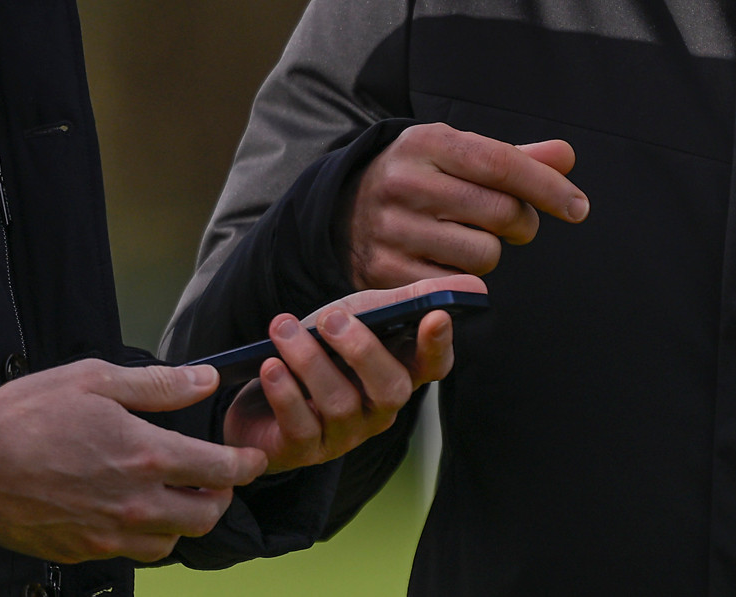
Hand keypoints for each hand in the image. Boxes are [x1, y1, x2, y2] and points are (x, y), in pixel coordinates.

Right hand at [0, 360, 265, 563]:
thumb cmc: (29, 414)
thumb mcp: (97, 379)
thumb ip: (160, 385)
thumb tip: (206, 380)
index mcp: (146, 455)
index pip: (220, 470)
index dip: (246, 464)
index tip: (252, 459)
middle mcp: (134, 503)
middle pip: (206, 516)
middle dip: (221, 496)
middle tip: (216, 478)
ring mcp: (106, 533)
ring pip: (171, 542)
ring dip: (184, 520)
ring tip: (177, 494)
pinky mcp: (81, 551)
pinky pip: (132, 553)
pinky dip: (146, 536)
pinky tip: (135, 511)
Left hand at [221, 274, 485, 472]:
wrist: (261, 387)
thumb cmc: (325, 348)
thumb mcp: (363, 315)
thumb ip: (410, 299)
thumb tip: (474, 284)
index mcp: (401, 374)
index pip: (434, 365)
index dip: (438, 344)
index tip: (436, 315)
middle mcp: (380, 410)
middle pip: (391, 390)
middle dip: (362, 351)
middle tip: (331, 317)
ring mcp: (345, 434)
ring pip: (340, 404)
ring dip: (310, 361)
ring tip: (283, 328)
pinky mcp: (305, 450)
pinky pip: (301, 427)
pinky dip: (285, 394)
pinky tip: (271, 366)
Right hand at [343, 123, 588, 287]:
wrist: (344, 210)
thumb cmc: (421, 177)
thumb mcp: (458, 154)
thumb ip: (515, 157)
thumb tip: (566, 156)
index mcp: (427, 142)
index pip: (502, 164)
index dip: (548, 187)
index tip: (578, 206)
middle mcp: (405, 183)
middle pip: (500, 213)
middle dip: (522, 222)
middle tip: (512, 221)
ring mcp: (393, 230)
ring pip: (484, 255)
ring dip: (491, 252)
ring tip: (469, 237)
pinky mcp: (386, 273)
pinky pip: (458, 286)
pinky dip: (464, 278)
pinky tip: (447, 259)